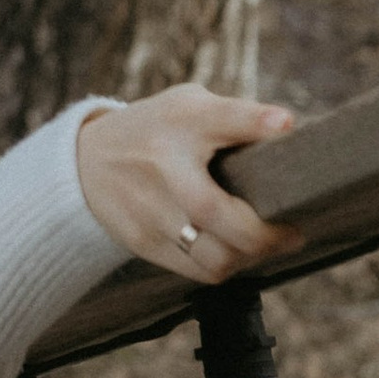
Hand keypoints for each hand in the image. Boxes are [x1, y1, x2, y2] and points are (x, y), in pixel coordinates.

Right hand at [73, 86, 300, 286]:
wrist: (86, 164)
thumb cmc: (157, 131)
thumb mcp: (188, 106)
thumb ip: (234, 117)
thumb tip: (290, 131)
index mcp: (180, 122)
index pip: (219, 116)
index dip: (255, 121)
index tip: (286, 125)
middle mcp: (162, 165)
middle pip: (213, 209)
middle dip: (264, 233)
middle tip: (291, 231)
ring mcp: (150, 209)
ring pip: (214, 256)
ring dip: (250, 256)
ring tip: (265, 244)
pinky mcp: (144, 242)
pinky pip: (201, 271)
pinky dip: (227, 266)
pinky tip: (236, 252)